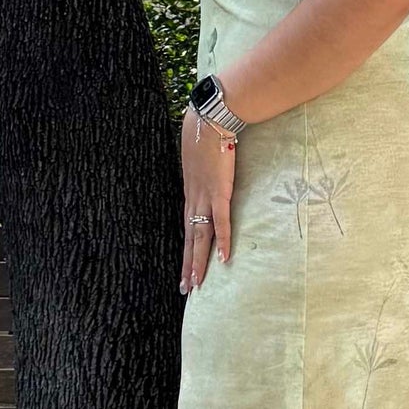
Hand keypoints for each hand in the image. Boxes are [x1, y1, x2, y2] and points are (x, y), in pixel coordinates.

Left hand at [180, 106, 235, 293]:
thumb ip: (204, 171)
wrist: (209, 119)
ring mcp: (206, 197)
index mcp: (191, 193)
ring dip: (199, 262)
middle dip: (187, 265)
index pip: (187, 228)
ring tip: (196, 284)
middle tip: (185, 289)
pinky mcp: (220, 192)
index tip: (184, 269)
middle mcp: (194, 199)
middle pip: (190, 239)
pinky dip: (223, 241)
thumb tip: (210, 173)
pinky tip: (223, 259)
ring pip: (200, 237)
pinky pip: (222, 222)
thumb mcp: (201, 157)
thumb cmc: (206, 133)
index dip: (186, 250)